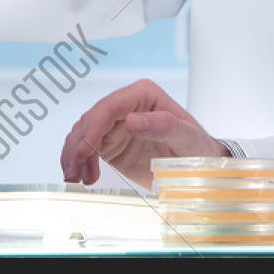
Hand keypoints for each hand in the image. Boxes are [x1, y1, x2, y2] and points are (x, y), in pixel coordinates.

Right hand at [60, 79, 226, 187]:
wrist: (199, 167)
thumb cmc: (198, 148)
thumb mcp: (188, 138)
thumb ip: (164, 126)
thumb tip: (132, 120)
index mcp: (144, 95)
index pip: (110, 106)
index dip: (93, 127)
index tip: (85, 151)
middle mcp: (126, 105)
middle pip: (91, 119)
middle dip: (78, 145)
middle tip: (73, 172)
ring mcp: (116, 124)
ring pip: (83, 133)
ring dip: (74, 155)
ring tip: (75, 178)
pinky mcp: (110, 143)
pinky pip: (86, 148)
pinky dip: (79, 162)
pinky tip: (83, 178)